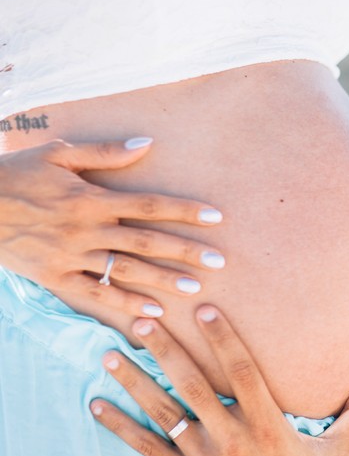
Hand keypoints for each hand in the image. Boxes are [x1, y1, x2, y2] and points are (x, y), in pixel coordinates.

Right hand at [0, 138, 225, 317]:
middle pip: (146, 240)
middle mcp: (86, 228)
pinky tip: (154, 312)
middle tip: (220, 260)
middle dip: (186, 250)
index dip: (184, 210)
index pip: (149, 204)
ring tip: (196, 288)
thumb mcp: (57, 155)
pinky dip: (125, 304)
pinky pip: (96, 294)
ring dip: (163, 280)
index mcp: (91, 197)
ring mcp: (71, 256)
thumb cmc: (15, 174)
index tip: (216, 216)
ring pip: (126, 269)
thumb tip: (147, 143)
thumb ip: (104, 153)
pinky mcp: (55, 278)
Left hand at [90, 305, 348, 455]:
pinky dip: (120, 426)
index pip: (242, 371)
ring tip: (109, 353)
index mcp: (268, 426)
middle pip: (193, 385)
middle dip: (166, 350)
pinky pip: (147, 448)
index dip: (222, 338)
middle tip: (142, 318)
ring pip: (163, 412)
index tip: (204, 309)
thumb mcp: (338, 451)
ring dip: (134, 382)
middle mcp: (232, 439)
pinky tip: (97, 405)